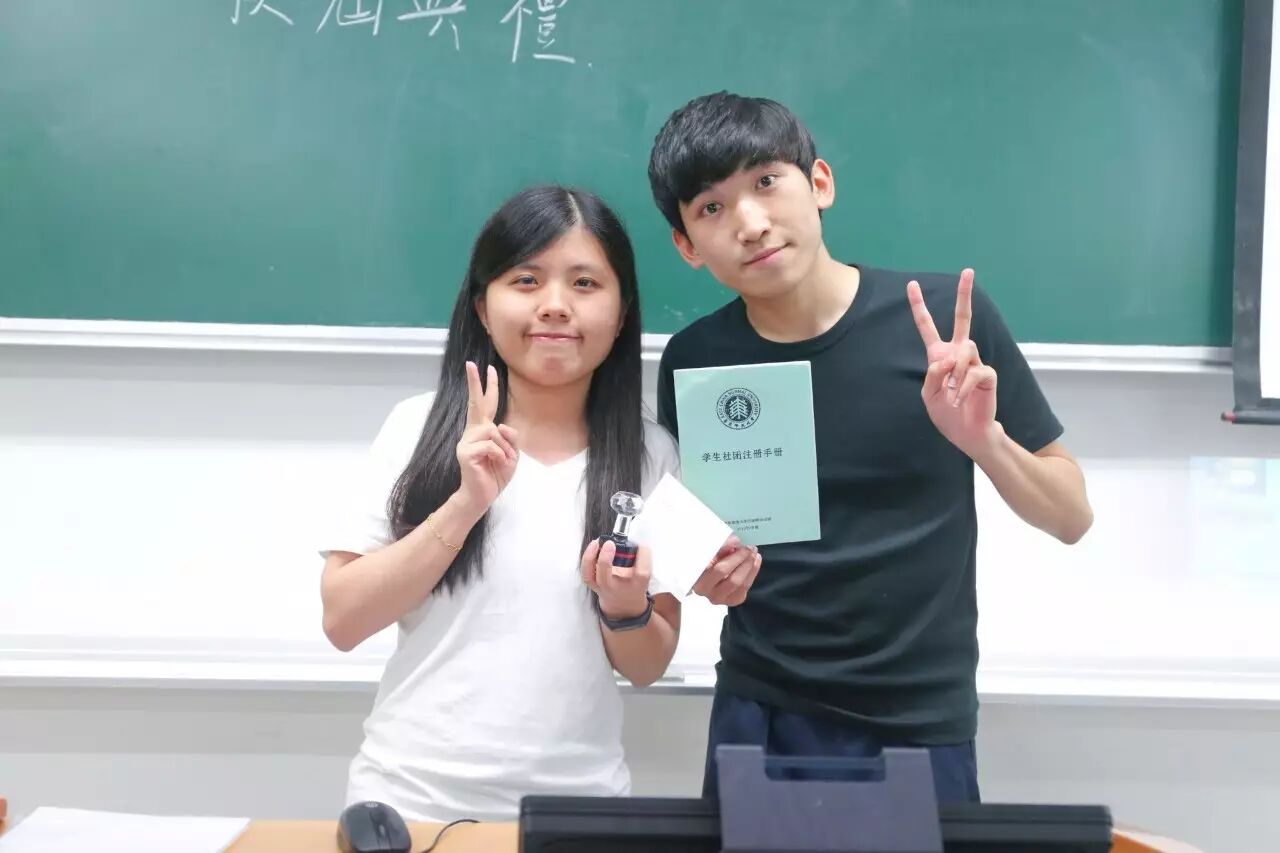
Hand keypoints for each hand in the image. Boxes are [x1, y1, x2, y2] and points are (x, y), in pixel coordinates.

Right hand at [455, 361, 518, 511]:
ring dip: (505, 449)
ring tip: (502, 462)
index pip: (486, 404)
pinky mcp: (465, 452)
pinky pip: (491, 445)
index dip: (486, 386)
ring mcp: (466, 441)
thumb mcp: (511, 454)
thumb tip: (501, 426)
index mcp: (483, 430)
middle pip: (475, 403)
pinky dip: (500, 456)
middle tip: (471, 364)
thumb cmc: (496, 474)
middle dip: (473, 383)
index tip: (483, 367)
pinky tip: (496, 464)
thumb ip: (511, 438)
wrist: (482, 496)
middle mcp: (472, 432)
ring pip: (494, 431)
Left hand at [581, 539, 651, 618]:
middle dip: (605, 560)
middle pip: (606, 580)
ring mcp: (602, 588)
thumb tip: (635, 541)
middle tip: (610, 544)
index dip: (643, 557)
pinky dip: (586, 559)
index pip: (641, 573)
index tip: (642, 546)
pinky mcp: (593, 584)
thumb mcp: (644, 574)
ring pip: (590, 577)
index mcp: (636, 587)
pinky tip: (593, 546)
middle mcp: (617, 590)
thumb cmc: (634, 584)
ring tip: (596, 543)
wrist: (624, 604)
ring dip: (590, 558)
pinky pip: (585, 573)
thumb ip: (641, 559)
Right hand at [691, 535, 760, 606]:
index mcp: (694, 575)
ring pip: (738, 582)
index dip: (725, 552)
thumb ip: (721, 545)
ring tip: (754, 552)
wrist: (707, 576)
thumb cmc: (705, 558)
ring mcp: (718, 598)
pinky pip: (745, 587)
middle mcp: (704, 590)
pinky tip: (756, 560)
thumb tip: (736, 541)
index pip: (709, 564)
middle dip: (740, 558)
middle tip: (749, 546)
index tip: (737, 541)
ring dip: (749, 565)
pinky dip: (753, 572)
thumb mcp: (709, 550)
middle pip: (725, 573)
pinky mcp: (732, 600)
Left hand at [907, 268, 999, 457]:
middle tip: (967, 271)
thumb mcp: (928, 394)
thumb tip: (949, 359)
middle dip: (964, 295)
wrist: (966, 432)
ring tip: (953, 393)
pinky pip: (973, 372)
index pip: (927, 326)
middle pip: (963, 318)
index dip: (919, 306)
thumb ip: (932, 374)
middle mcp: (959, 353)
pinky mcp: (987, 374)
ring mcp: (975, 361)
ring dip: (955, 373)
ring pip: (964, 350)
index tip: (912, 284)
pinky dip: (963, 387)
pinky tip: (960, 399)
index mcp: (940, 355)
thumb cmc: (947, 413)